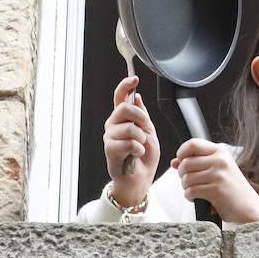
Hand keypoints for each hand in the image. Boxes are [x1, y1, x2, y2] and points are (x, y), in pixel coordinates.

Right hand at [103, 76, 158, 204]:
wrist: (141, 178)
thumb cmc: (145, 157)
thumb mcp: (149, 132)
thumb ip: (142, 115)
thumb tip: (137, 96)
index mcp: (122, 120)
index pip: (119, 98)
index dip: (125, 86)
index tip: (134, 79)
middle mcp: (113, 126)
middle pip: (125, 108)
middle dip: (141, 118)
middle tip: (146, 130)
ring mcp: (109, 138)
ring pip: (130, 128)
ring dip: (141, 139)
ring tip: (140, 148)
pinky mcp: (110, 150)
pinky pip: (129, 143)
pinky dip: (138, 150)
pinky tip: (136, 156)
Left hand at [172, 139, 258, 224]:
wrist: (249, 207)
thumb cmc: (232, 189)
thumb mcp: (218, 170)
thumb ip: (197, 163)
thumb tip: (174, 162)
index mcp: (221, 152)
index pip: (192, 144)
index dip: (182, 153)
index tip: (183, 163)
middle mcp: (220, 160)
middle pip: (185, 163)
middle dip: (183, 175)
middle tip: (192, 182)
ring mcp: (219, 175)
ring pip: (186, 178)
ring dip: (187, 188)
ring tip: (198, 191)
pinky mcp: (216, 190)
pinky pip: (190, 191)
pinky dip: (191, 197)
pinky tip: (200, 199)